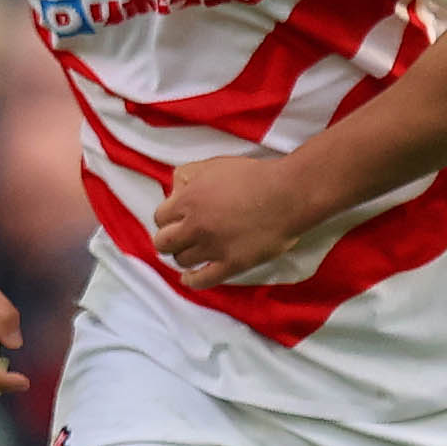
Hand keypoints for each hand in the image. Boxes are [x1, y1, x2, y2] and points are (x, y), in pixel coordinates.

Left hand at [152, 154, 312, 282]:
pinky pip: (202, 280)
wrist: (287, 194)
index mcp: (188, 201)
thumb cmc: (254, 176)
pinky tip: (190, 277)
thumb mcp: (214, 165)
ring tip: (191, 252)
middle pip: (164, 243)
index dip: (167, 219)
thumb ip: (187, 175)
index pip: (159, 218)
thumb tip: (174, 189)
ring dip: (184, 256)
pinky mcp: (231, 264)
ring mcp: (212, 248)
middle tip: (179, 237)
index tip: (175, 220)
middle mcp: (195, 226)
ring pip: (181, 261)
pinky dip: (192, 280)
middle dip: (169, 239)